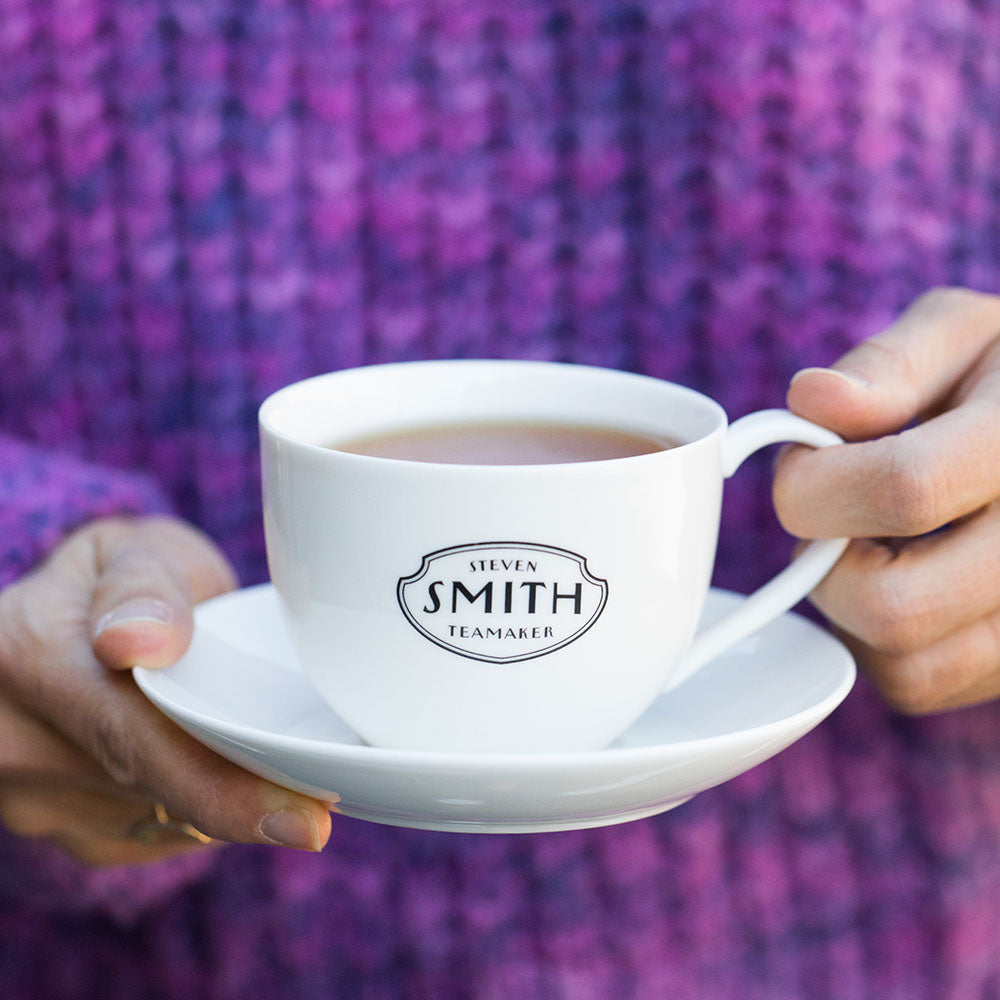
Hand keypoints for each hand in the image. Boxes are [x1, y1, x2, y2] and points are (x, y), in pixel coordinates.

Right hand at [0, 516, 333, 865]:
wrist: (70, 624)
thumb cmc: (127, 578)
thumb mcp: (134, 550)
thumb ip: (143, 584)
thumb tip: (140, 641)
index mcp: (30, 658)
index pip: (135, 740)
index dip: (222, 790)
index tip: (302, 819)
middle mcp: (20, 742)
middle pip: (158, 791)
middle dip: (250, 800)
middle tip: (326, 805)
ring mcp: (35, 798)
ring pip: (165, 824)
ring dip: (231, 802)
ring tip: (281, 763)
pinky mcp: (70, 832)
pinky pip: (161, 837)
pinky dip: (208, 810)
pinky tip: (232, 772)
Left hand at [774, 287, 999, 714]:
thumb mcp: (963, 335)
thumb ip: (889, 363)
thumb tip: (813, 403)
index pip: (904, 489)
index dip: (818, 484)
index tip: (804, 464)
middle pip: (896, 606)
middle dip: (828, 563)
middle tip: (837, 517)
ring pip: (905, 665)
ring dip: (853, 610)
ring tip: (876, 545)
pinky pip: (920, 684)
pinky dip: (884, 643)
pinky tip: (906, 579)